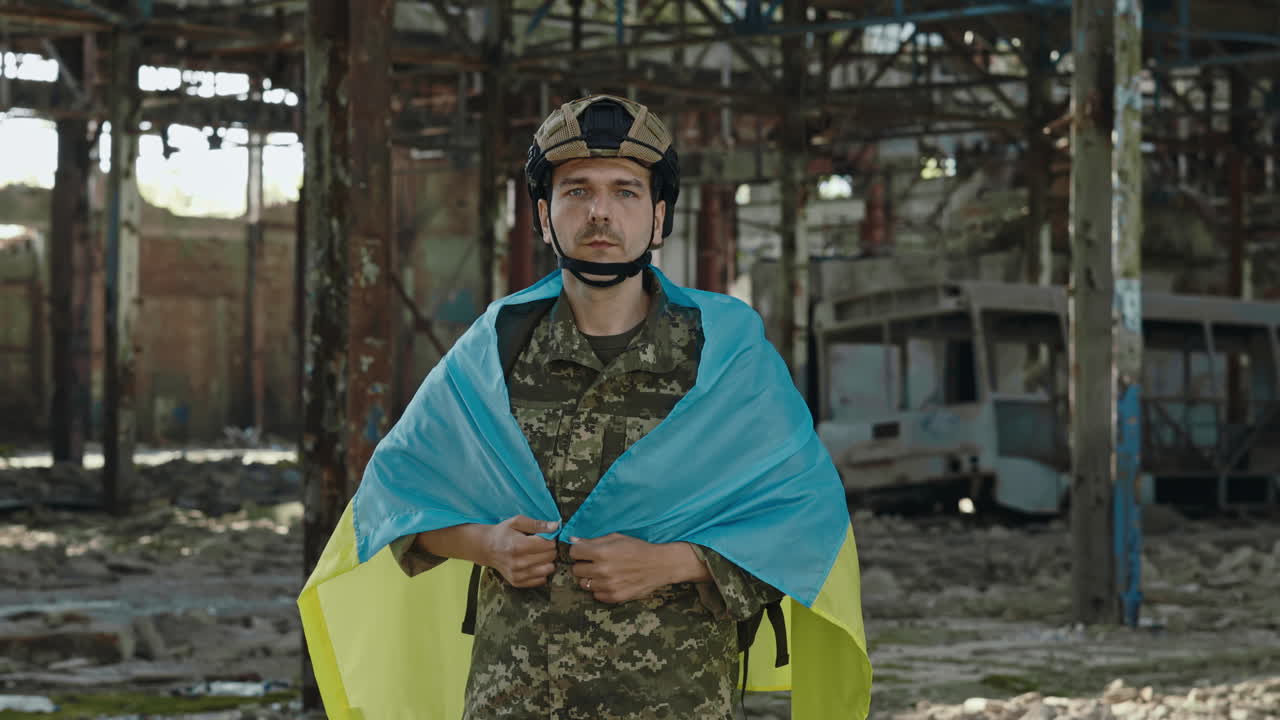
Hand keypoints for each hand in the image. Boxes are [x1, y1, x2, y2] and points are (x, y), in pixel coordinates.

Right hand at [482, 515, 557, 587]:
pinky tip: (535, 563)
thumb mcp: (517, 522)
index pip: (549, 544)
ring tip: (539, 554)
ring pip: (548, 569)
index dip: (551, 538)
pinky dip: (541, 571)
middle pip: (550, 556)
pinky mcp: (517, 582)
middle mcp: (518, 563)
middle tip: (542, 544)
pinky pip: (541, 580)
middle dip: (550, 549)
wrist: (486, 548)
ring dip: (548, 561)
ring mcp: (518, 574)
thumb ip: (537, 524)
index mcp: (519, 546)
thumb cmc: (503, 533)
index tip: (546, 536)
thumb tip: (556, 526)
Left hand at [568, 534, 709, 603]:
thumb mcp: (616, 538)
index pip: (573, 552)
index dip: (579, 551)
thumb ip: (593, 540)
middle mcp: (602, 570)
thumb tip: (572, 540)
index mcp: (601, 553)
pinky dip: (600, 589)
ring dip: (590, 578)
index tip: (585, 551)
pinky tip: (610, 581)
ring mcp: (607, 586)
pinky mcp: (614, 597)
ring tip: (603, 572)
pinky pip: (595, 595)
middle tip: (594, 562)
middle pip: (576, 569)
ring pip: (584, 584)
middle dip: (583, 565)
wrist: (659, 565)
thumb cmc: (638, 548)